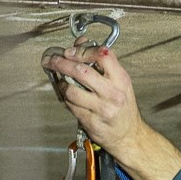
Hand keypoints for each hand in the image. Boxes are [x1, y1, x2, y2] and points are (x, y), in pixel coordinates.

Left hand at [39, 42, 180, 179]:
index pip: (102, 55)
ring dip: (62, 83)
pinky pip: (71, 105)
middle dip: (61, 63)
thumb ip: (100, 62)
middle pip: (82, 71)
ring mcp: (102, 109)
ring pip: (72, 90)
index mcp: (121, 79)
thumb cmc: (123, 107)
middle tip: (51, 60)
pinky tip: (68, 96)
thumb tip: (80, 43)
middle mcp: (113, 94)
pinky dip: (66, 98)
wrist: (128, 135)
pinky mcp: (91, 121)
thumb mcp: (118, 81)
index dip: (82, 50)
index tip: (69, 51)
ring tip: (61, 81)